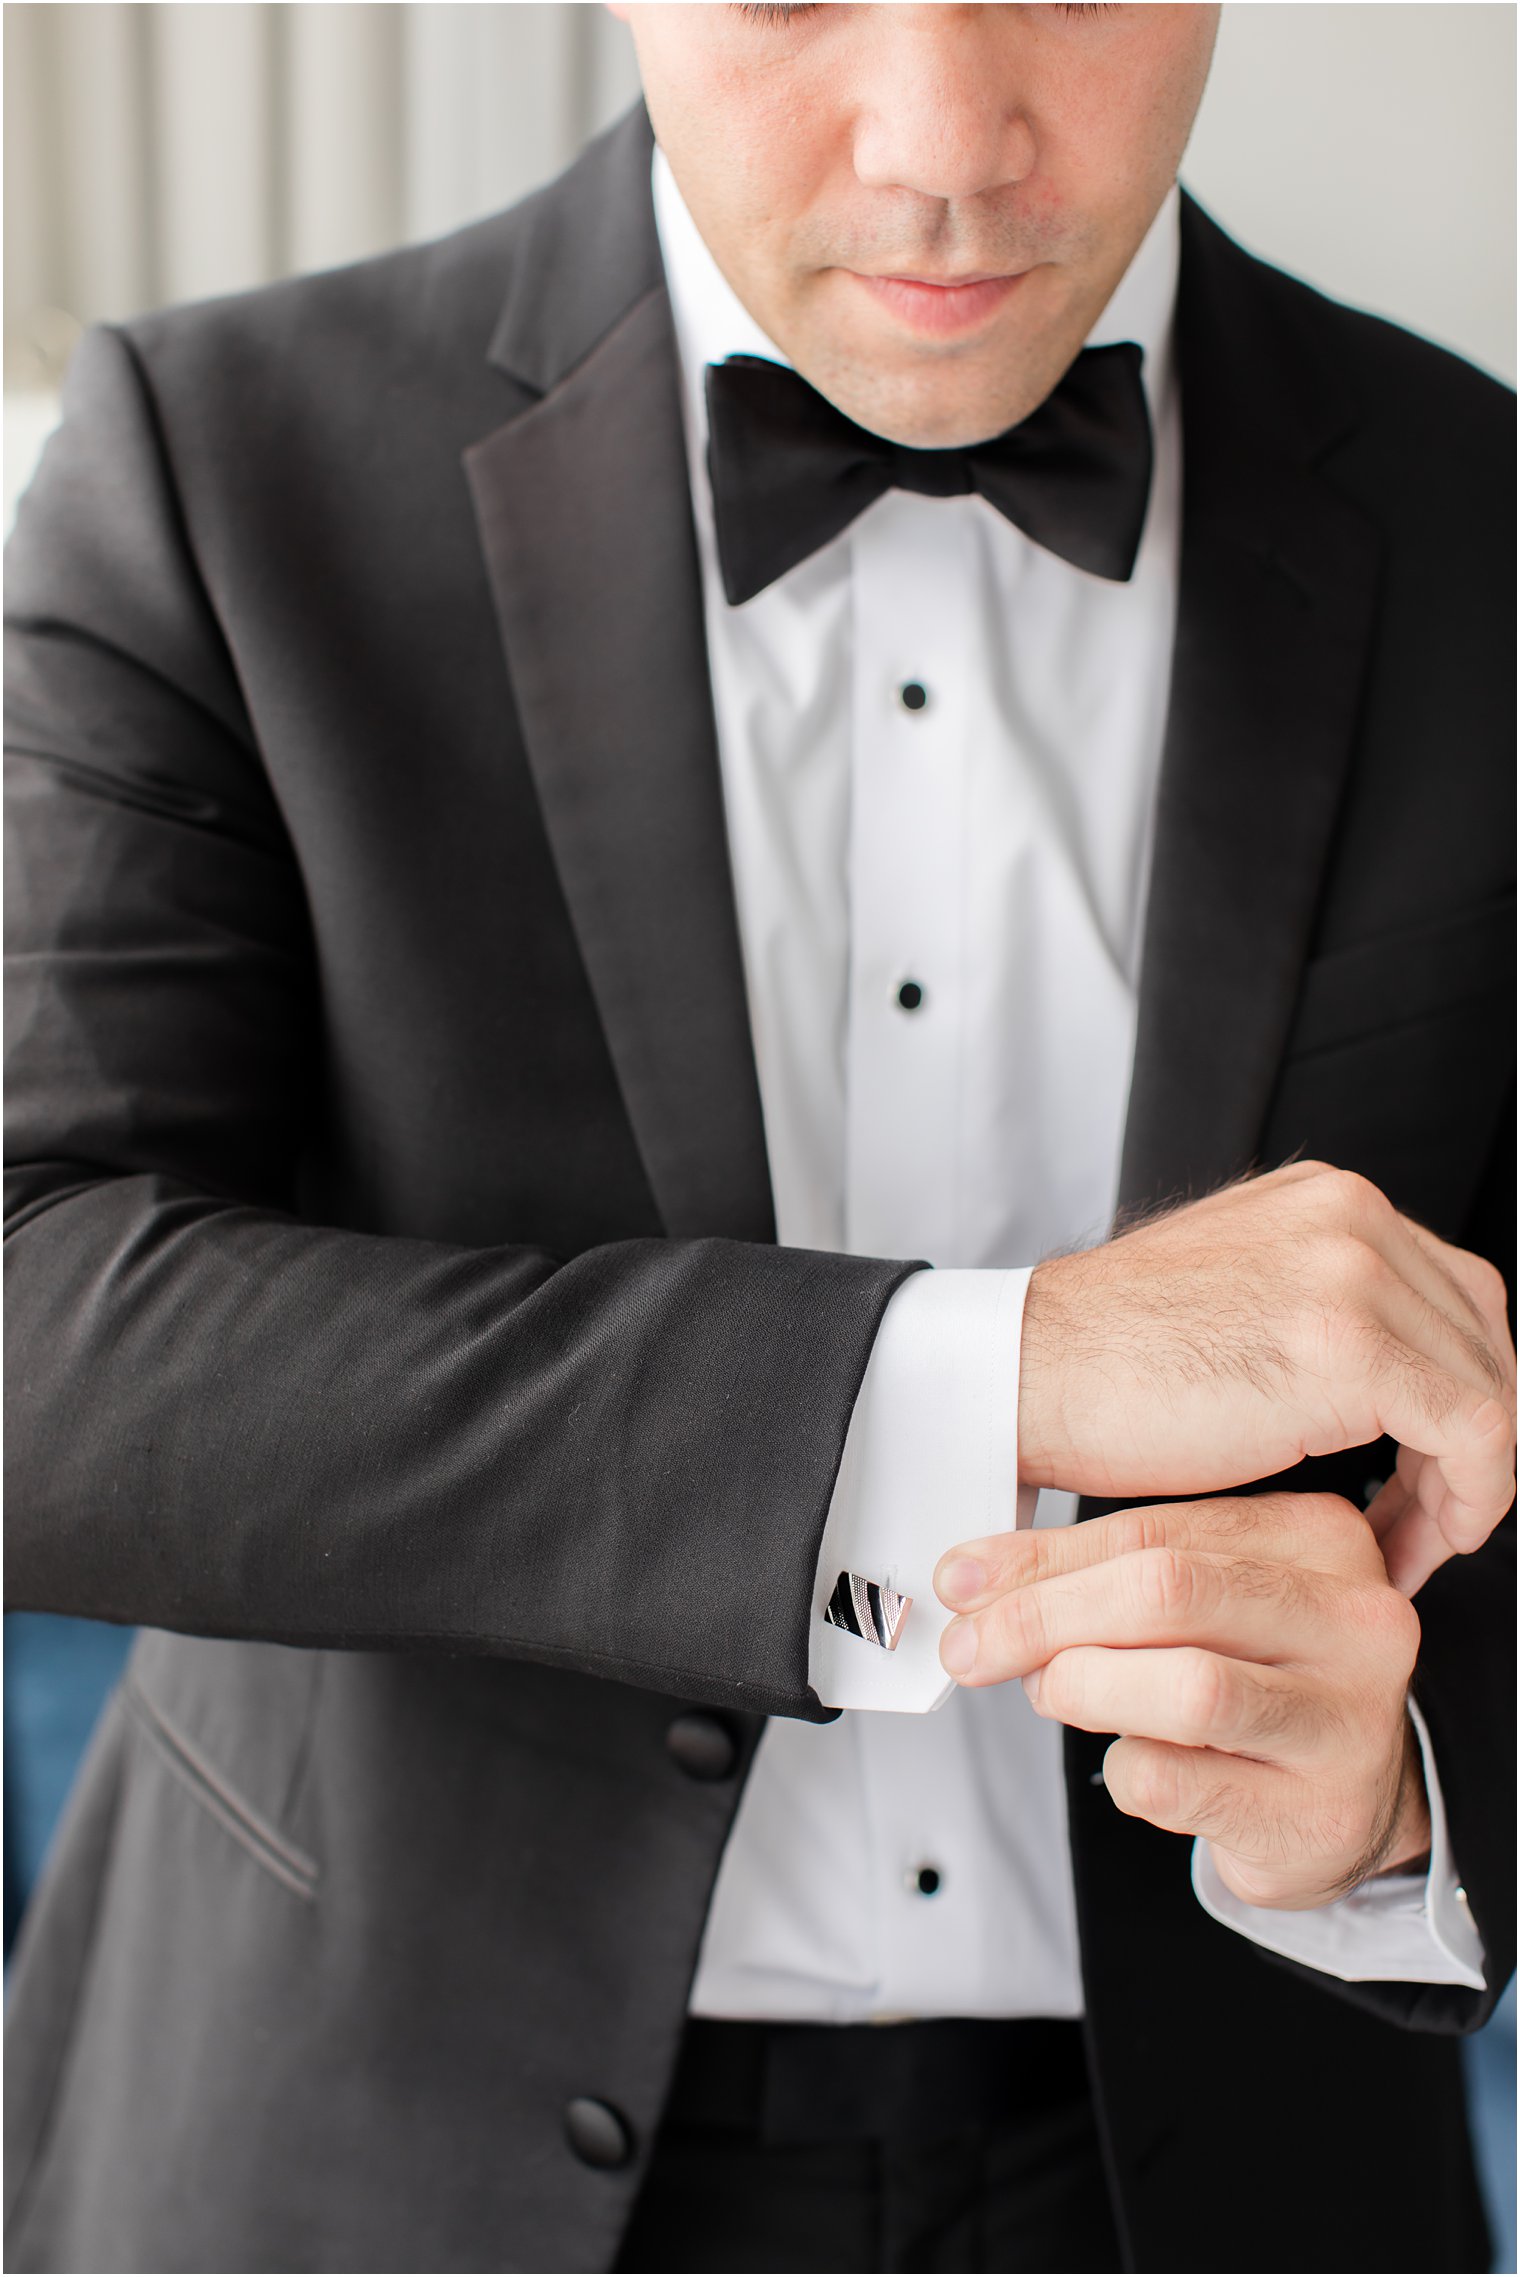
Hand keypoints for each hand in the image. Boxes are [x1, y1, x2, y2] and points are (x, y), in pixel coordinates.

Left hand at [935, 1493, 1430, 1909]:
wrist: (1351, 1801)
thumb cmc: (1260, 1679)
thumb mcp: (1199, 1602)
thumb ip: (1101, 1574)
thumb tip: (973, 1578)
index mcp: (1320, 1538)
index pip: (1156, 1533)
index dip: (1042, 1559)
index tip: (963, 1581)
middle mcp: (1357, 1621)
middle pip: (1168, 1594)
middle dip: (1045, 1618)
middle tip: (976, 1647)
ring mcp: (1350, 1722)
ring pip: (1186, 1690)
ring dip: (1084, 1691)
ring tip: (1055, 1695)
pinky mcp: (1323, 1814)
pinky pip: (1178, 1784)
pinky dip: (1127, 1773)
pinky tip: (1138, 1765)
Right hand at [1018, 1161, 1514, 1593]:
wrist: (1025, 1374)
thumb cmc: (1105, 1361)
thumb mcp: (1235, 1296)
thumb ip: (1318, 1306)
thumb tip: (1389, 1379)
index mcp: (1327, 1199)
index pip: (1454, 1296)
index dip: (1460, 1394)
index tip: (1428, 1473)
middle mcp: (1352, 1216)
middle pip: (1483, 1337)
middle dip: (1474, 1442)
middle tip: (1430, 1521)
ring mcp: (1354, 1272)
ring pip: (1490, 1388)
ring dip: (1470, 1484)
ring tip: (1413, 1543)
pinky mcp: (1350, 1347)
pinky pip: (1476, 1432)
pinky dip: (1468, 1500)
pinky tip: (1414, 1541)